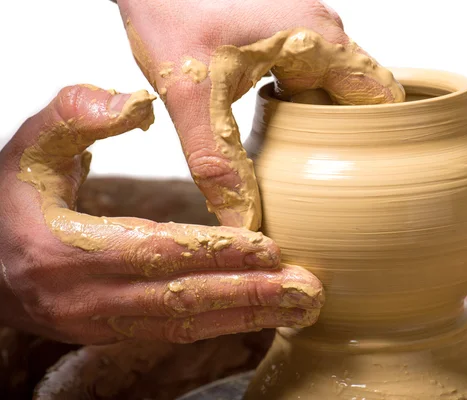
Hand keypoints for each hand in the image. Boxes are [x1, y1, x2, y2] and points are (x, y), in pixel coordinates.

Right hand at [0, 85, 323, 344]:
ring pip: (183, 324)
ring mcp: (99, 324)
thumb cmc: (12, 201)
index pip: (155, 251)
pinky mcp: (113, 332)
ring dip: (245, 316)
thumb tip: (132, 101)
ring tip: (298, 306)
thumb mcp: (31, 147)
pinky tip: (259, 314)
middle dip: (248, 294)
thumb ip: (74, 115)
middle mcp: (84, 299)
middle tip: (305, 290)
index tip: (268, 248)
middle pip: (181, 299)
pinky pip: (174, 331)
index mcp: (64, 250)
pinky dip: (220, 324)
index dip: (213, 252)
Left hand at [117, 0, 405, 229]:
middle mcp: (320, 30)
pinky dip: (307, 105)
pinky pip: (314, 74)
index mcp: (317, 41)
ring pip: (338, 86)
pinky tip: (282, 128)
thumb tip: (242, 222)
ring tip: (315, 163)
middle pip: (364, 94)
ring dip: (329, 123)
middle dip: (356, 138)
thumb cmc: (169, 9)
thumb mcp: (193, 96)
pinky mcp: (284, 31)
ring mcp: (304, 27)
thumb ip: (217, 163)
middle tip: (338, 181)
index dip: (387, 139)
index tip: (373, 176)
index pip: (384, 96)